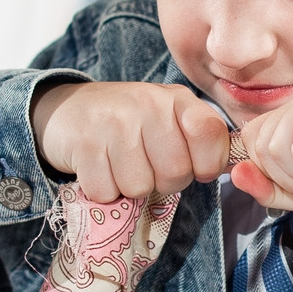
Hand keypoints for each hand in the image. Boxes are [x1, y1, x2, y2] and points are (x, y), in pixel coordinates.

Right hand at [32, 81, 229, 201]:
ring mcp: (114, 122)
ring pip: (139, 187)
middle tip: (146, 167)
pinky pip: (106, 192)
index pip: (212, 137)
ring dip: (128, 188)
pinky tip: (98, 167)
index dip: (205, 164)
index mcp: (177, 99)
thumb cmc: (128, 123)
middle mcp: (148, 104)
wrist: (67, 111)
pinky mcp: (84, 143)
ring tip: (119, 165)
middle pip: (175, 173)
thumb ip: (198, 139)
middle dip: (162, 183)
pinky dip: (102, 190)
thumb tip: (226, 168)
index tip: (193, 167)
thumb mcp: (167, 119)